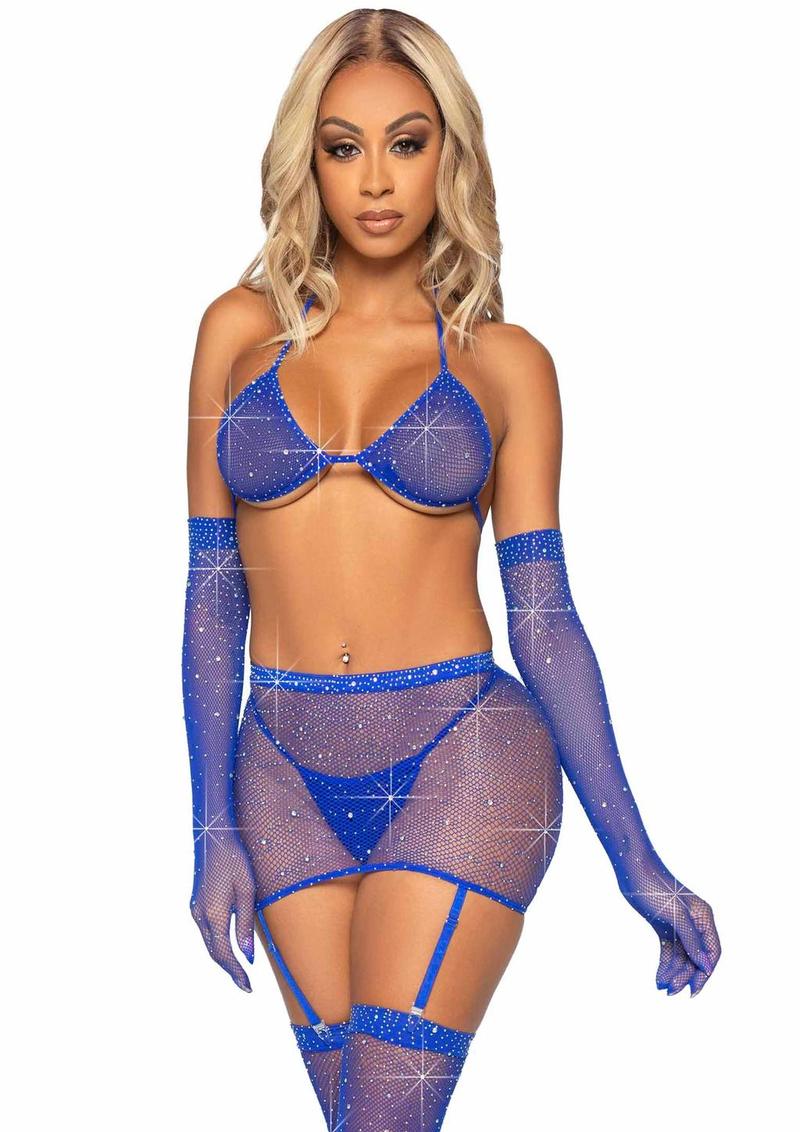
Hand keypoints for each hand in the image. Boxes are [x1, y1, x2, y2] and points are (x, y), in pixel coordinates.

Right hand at [190, 834, 256, 991]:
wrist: (213, 836)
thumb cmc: (235, 860)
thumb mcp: (246, 890)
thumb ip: (244, 925)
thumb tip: (246, 957)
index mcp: (213, 913)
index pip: (224, 953)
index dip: (236, 972)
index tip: (248, 987)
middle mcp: (200, 915)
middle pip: (214, 952)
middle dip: (230, 970)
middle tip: (246, 985)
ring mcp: (195, 909)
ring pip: (209, 943)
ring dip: (223, 958)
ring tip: (240, 971)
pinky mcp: (196, 904)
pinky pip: (207, 932)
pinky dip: (217, 944)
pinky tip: (229, 947)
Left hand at [617, 852, 720, 996]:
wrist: (631, 868)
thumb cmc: (654, 887)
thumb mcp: (675, 916)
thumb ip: (691, 942)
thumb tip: (706, 967)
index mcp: (703, 917)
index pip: (712, 953)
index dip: (704, 974)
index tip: (693, 991)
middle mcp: (695, 923)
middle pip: (696, 957)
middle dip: (685, 976)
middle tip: (671, 992)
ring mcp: (680, 925)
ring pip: (682, 957)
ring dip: (674, 973)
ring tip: (663, 988)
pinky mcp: (665, 926)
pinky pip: (670, 951)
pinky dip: (665, 965)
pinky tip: (659, 979)